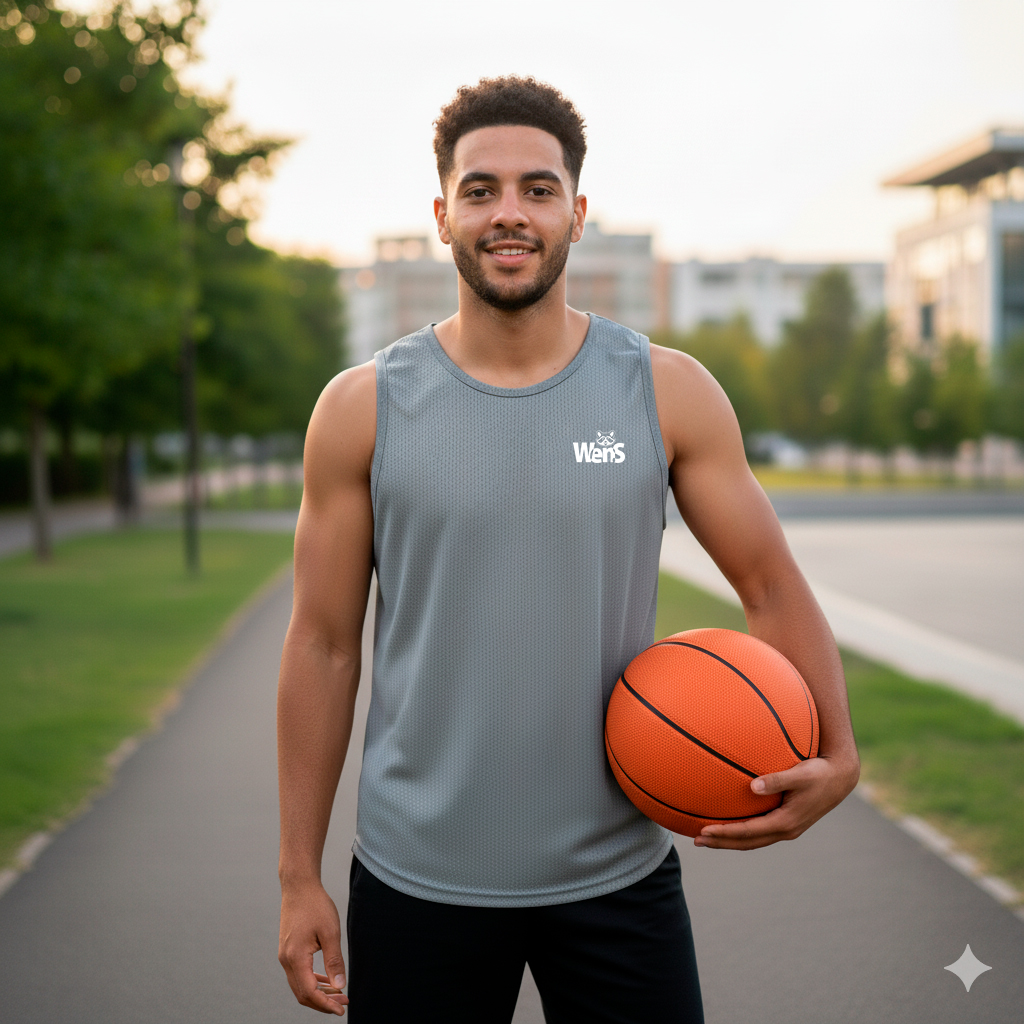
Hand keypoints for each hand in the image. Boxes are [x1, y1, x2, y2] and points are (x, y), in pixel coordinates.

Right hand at [278, 881, 349, 1015]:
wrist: (299, 886)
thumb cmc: (315, 905)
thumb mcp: (330, 932)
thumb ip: (334, 961)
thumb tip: (340, 985)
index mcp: (295, 958)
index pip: (309, 992)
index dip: (326, 1004)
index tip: (341, 1009)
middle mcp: (286, 960)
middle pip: (302, 993)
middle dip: (323, 1002)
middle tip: (343, 1003)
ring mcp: (285, 956)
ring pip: (300, 985)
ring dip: (319, 993)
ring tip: (339, 993)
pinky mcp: (288, 950)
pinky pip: (299, 973)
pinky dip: (313, 981)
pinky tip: (327, 981)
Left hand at [693, 755, 859, 850]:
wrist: (840, 778)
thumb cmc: (819, 772)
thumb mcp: (799, 774)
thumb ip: (777, 779)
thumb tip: (753, 786)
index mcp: (786, 822)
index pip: (748, 832)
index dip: (725, 833)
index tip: (704, 830)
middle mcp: (785, 830)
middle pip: (747, 842)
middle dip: (721, 843)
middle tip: (696, 841)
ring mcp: (786, 829)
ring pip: (753, 841)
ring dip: (729, 841)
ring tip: (707, 838)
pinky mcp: (787, 822)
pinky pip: (759, 832)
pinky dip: (742, 833)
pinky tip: (729, 825)